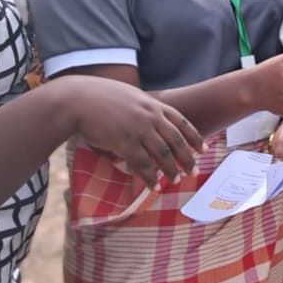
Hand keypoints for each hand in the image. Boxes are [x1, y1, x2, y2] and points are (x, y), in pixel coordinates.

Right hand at [67, 76, 203, 190]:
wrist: (78, 99)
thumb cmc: (101, 96)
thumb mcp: (130, 96)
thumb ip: (144, 107)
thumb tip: (152, 120)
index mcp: (154, 105)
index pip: (182, 122)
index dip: (194, 137)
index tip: (203, 149)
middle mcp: (151, 117)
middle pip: (177, 141)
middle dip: (187, 158)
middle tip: (193, 172)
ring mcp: (139, 129)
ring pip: (163, 154)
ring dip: (171, 170)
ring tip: (176, 181)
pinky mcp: (124, 142)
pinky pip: (142, 164)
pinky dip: (150, 177)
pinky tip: (154, 186)